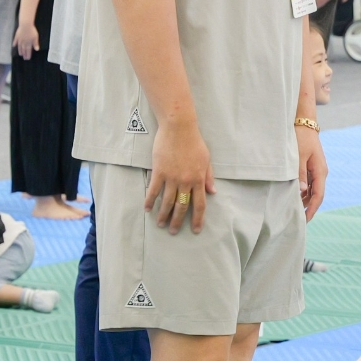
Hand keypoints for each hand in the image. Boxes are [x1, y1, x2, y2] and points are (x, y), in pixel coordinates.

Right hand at [14, 21, 38, 59]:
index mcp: (28, 43)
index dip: (28, 55)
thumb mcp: (35, 38)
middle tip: (24, 58)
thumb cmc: (32, 31)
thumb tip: (37, 50)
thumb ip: (36, 44)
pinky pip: (15, 41)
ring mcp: (19, 39)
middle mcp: (23, 43)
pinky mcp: (17, 36)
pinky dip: (14, 43)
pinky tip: (13, 46)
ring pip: (19, 46)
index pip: (28, 51)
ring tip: (20, 54)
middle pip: (24, 49)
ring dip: (20, 50)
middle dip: (24, 54)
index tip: (27, 59)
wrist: (25, 25)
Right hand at [144, 114, 214, 234]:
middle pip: (182, 206)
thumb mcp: (206, 159)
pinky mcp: (159, 171)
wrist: (179, 128)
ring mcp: (172, 177)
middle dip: (178, 221)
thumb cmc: (194, 142)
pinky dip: (150, 201)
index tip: (195, 230)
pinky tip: (147, 209)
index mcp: (198, 179)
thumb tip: (212, 192)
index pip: (199, 204)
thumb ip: (208, 177)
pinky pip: (154, 190)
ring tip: (160, 224)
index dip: (198, 219)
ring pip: (167, 202)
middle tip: (173, 232)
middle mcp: (186, 181)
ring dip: (163, 215)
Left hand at [296, 121, 327, 219]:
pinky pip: (308, 183)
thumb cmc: (301, 138)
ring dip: (304, 199)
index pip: (318, 196)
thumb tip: (302, 191)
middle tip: (296, 219)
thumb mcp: (298, 156)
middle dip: (307, 207)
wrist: (304, 122)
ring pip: (312, 190)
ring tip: (292, 209)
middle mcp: (321, 172)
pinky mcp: (311, 167)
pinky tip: (293, 196)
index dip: (312, 209)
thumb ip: (300, 174)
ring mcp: (316, 170)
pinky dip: (302, 191)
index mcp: (320, 171)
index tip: (305, 220)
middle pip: (316, 195)